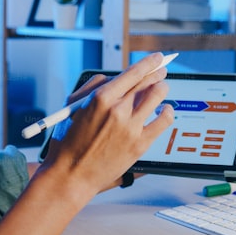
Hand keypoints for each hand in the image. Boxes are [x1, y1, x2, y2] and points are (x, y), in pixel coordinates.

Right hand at [37, 53, 173, 194]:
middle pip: (147, 83)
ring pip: (157, 97)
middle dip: (157, 74)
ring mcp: (131, 127)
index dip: (149, 63)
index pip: (133, 72)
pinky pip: (163, 121)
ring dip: (162, 89)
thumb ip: (93, 87)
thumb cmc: (69, 142)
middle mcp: (118, 110)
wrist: (71, 175)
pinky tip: (165, 110)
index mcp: (101, 97)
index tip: (156, 58)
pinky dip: (167, 112)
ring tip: (162, 89)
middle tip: (162, 71)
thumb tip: (114, 78)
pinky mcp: (140, 144)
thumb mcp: (73, 107)